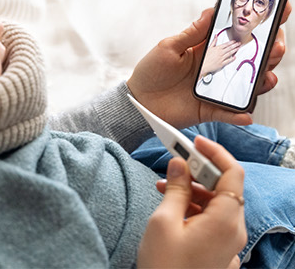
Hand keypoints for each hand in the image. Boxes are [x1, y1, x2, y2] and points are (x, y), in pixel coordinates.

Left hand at [127, 3, 290, 127]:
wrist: (139, 101)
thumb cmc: (151, 72)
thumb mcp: (168, 47)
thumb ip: (192, 33)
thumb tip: (211, 11)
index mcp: (209, 47)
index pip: (240, 32)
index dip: (261, 21)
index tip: (278, 8)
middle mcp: (220, 66)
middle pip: (254, 56)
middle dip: (271, 47)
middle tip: (275, 43)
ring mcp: (219, 88)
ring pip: (251, 82)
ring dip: (264, 77)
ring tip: (267, 72)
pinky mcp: (213, 109)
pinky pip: (231, 113)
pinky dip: (240, 113)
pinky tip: (245, 111)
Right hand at [137, 136, 246, 268]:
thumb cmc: (164, 265)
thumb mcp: (163, 221)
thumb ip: (175, 188)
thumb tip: (179, 164)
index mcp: (225, 220)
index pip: (232, 173)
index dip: (215, 153)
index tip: (195, 142)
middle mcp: (234, 231)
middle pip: (224, 188)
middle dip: (198, 171)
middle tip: (173, 162)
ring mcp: (229, 244)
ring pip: (217, 205)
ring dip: (193, 190)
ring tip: (164, 186)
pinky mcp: (219, 252)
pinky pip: (213, 221)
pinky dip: (195, 208)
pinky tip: (172, 206)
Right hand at [199, 36, 239, 77]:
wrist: (202, 65)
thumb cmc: (204, 57)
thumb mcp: (208, 48)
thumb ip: (213, 42)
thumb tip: (216, 36)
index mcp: (217, 48)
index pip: (226, 44)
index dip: (231, 42)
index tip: (234, 41)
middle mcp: (220, 53)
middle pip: (229, 48)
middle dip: (235, 45)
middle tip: (239, 43)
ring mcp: (221, 58)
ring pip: (230, 53)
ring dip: (235, 50)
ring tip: (238, 48)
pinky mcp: (222, 64)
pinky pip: (228, 61)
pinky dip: (232, 59)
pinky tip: (235, 57)